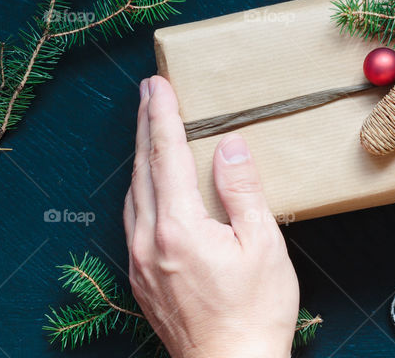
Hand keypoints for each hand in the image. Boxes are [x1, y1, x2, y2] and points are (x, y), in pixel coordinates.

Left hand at [124, 75, 298, 357]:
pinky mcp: (141, 278)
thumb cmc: (254, 310)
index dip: (163, 116)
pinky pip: (133, 219)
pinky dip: (141, 189)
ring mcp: (139, 261)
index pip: (167, 156)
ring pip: (134, 194)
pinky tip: (150, 185)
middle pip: (143, 169)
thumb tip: (231, 147)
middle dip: (145, 126)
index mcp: (179, 227)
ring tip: (149, 128)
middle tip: (148, 92)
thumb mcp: (262, 244)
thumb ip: (242, 191)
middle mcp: (148, 240)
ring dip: (140, 156)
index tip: (159, 84)